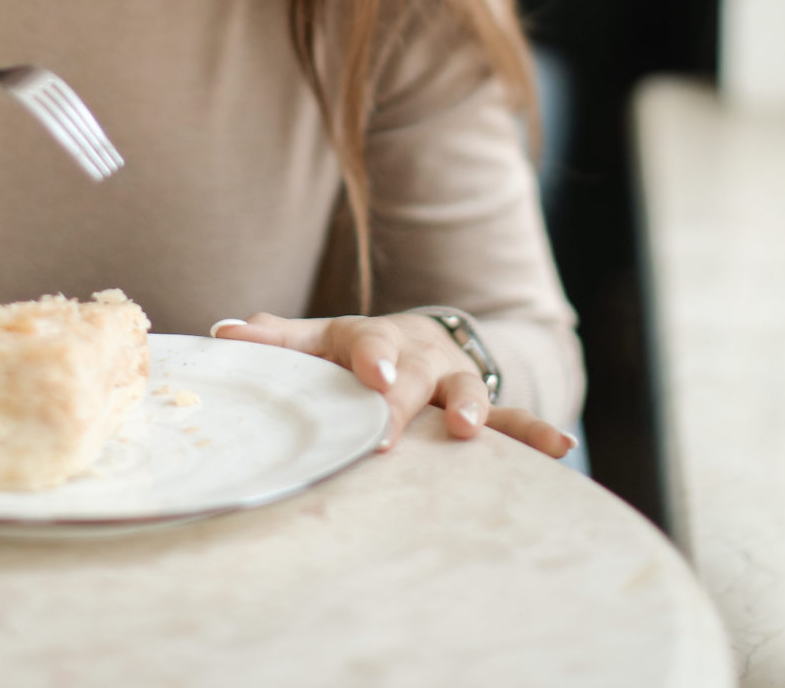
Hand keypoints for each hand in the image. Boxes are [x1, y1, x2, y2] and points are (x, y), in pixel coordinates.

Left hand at [210, 312, 577, 459]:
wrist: (414, 342)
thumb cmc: (350, 354)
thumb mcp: (315, 342)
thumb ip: (275, 342)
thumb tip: (223, 334)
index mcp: (368, 338)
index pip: (364, 341)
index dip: (369, 357)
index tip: (369, 375)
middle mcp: (414, 354)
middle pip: (412, 372)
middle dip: (403, 397)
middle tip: (390, 427)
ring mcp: (451, 380)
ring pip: (467, 387)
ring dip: (469, 406)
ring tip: (466, 429)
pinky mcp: (482, 407)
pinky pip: (512, 419)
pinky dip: (535, 432)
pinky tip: (560, 449)